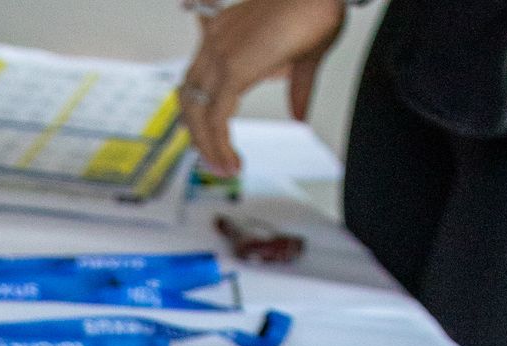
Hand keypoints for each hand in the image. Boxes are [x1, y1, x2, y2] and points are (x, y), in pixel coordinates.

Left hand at [178, 0, 346, 177]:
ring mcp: (220, 53)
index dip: (197, 115)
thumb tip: (299, 115)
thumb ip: (296, 87)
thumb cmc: (318, 7)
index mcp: (224, 33)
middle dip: (197, 135)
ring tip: (224, 168)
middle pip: (188, 98)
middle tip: (213, 162)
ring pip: (197, 113)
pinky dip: (220, 145)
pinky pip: (216, 119)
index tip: (207, 140)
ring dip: (207, 147)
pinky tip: (232, 161)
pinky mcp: (233, 69)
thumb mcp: (303, 56)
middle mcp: (215, 40)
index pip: (196, 80)